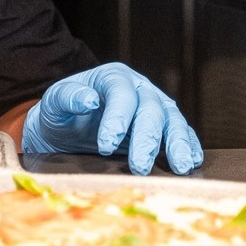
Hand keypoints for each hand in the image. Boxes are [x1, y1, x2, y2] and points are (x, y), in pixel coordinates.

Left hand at [21, 62, 202, 175]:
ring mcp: (155, 106)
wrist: (66, 129)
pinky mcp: (163, 127)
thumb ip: (67, 97)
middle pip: (151, 109)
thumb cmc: (61, 114)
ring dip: (178, 144)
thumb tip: (88, 100)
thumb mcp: (54, 103)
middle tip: (139, 167)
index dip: (117, 119)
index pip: (121, 94)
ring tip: (179, 168)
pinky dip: (189, 146)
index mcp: (113, 77)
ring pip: (173, 120)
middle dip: (147, 139)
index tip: (105, 145)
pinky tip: (192, 162)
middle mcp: (139, 88)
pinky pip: (182, 133)